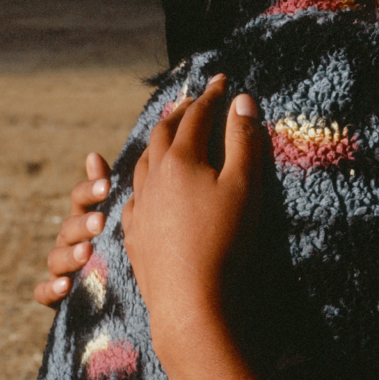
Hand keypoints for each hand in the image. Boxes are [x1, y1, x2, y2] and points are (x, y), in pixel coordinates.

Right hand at [33, 153, 111, 306]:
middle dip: (84, 224)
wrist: (118, 292)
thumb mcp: (117, 217)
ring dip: (71, 254)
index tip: (107, 186)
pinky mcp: (55, 295)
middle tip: (101, 221)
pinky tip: (66, 285)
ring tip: (87, 252)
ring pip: (56, 258)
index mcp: (83, 218)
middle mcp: (68, 240)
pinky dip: (51, 289)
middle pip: (69, 227)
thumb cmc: (117, 245)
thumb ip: (106, 189)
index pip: (80, 198)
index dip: (90, 190)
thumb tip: (93, 156)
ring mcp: (60, 267)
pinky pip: (44, 292)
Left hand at [122, 76, 266, 379]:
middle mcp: (153, 177)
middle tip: (190, 100)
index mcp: (180, 160)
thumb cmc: (224, 241)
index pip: (196, 117)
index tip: (222, 80)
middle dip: (178, 113)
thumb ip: (244, 141)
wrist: (191, 300)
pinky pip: (133, 196)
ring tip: (166, 134)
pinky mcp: (134, 234)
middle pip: (162, 134)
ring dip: (156, 142)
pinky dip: (142, 179)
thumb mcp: (245, 187)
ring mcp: (140, 206)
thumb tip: (243, 101)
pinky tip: (146, 186)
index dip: (211, 96)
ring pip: (142, 162)